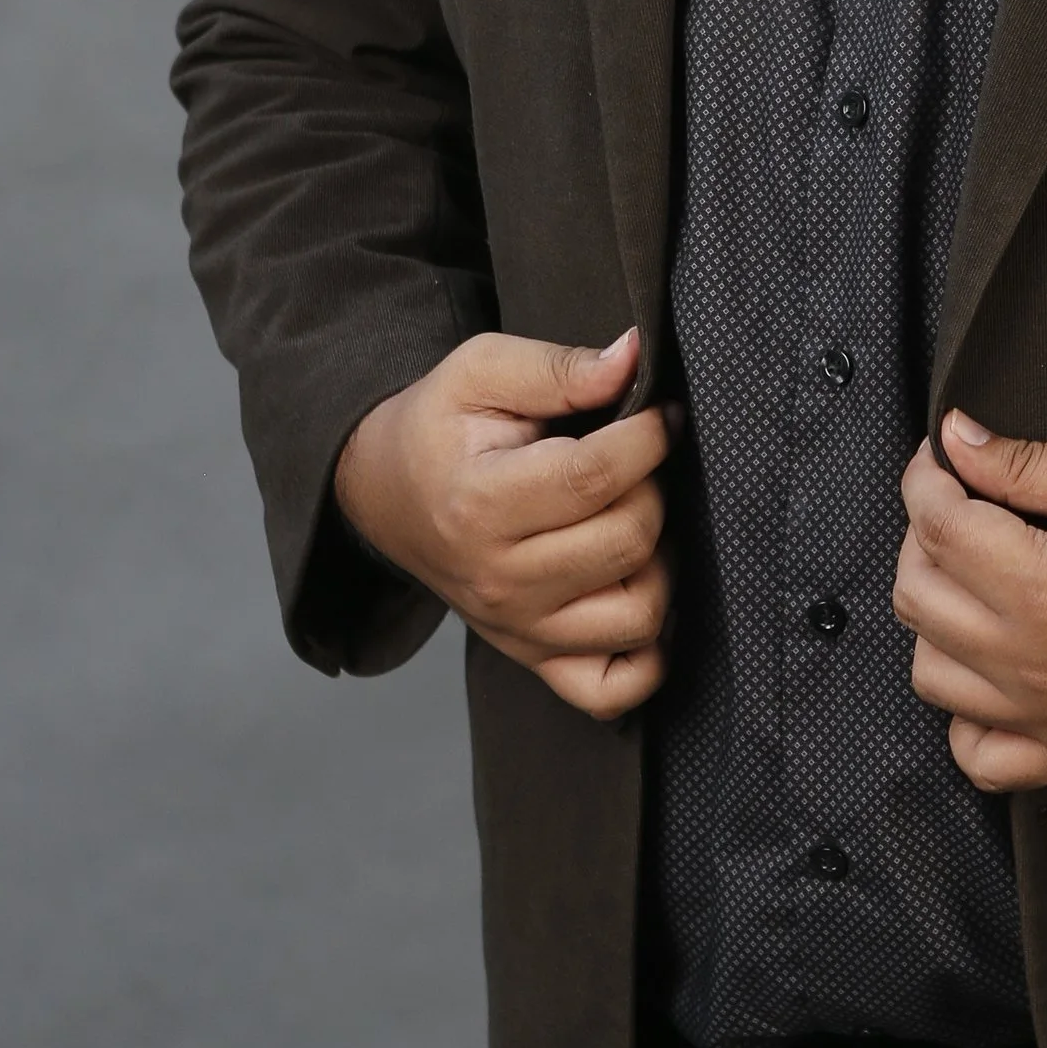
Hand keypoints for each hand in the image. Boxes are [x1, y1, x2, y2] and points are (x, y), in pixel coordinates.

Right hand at [333, 329, 668, 718]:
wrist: (387, 493)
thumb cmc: (439, 428)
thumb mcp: (481, 371)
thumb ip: (558, 365)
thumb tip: (633, 358)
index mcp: (481, 504)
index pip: (596, 477)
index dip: (650, 435)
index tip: (658, 412)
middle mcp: (500, 580)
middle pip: (629, 541)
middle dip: (654, 487)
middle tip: (638, 462)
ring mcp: (520, 629)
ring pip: (640, 614)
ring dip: (659, 560)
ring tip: (632, 518)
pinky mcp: (535, 658)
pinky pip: (614, 689)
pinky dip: (647, 651)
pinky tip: (636, 589)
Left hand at [893, 414, 1046, 792]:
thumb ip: (1028, 462)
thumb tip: (954, 440)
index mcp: (1041, 587)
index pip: (936, 526)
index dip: (926, 478)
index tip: (941, 457)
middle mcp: (1030, 664)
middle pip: (916, 597)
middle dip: (924, 538)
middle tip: (963, 507)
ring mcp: (1046, 718)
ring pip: (930, 673)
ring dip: (937, 619)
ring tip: (977, 581)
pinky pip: (978, 756)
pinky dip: (966, 715)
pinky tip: (991, 669)